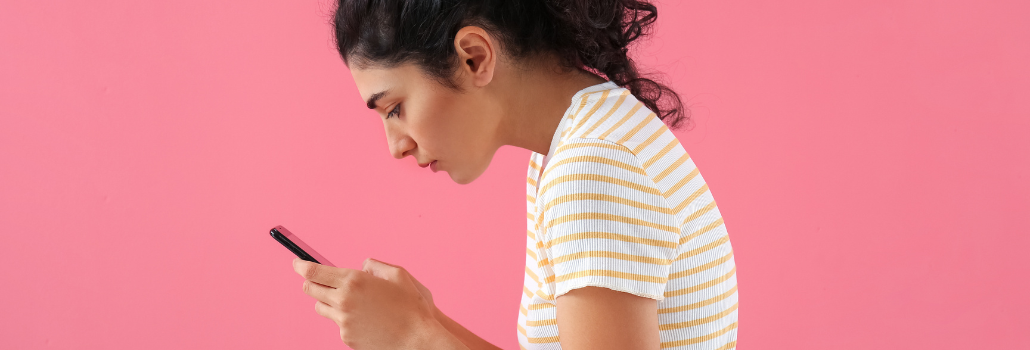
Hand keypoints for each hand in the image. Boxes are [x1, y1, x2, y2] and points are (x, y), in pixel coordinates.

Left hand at [292, 257, 442, 348]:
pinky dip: (344, 318)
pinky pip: (338, 323)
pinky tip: (365, 319)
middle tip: (315, 279)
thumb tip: (362, 267)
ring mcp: (343, 321)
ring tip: (348, 301)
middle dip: (310, 282)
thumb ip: (375, 265)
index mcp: (354, 281)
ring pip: (321, 307)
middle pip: (310, 289)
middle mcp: (344, 300)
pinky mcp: (346, 337)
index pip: (314, 272)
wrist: (416, 341)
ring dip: (327, 301)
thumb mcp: (398, 275)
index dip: (301, 265)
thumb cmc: (411, 307)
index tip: (297, 263)